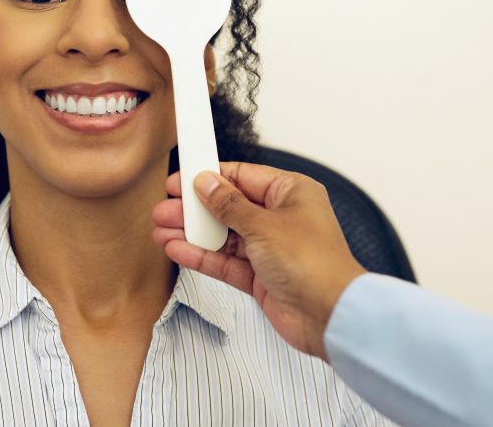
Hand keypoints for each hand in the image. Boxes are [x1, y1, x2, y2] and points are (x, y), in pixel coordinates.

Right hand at [152, 162, 366, 359]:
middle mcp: (281, 218)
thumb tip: (207, 182)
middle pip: (229, 207)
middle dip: (195, 209)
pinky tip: (177, 249)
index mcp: (291, 193)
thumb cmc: (314, 263)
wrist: (330, 315)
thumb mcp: (263, 224)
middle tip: (164, 209)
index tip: (181, 180)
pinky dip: (201, 255)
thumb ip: (229, 204)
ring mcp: (270, 249)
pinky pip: (225, 261)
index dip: (210, 178)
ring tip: (161, 229)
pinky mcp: (260, 276)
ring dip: (193, 234)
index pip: (243, 177)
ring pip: (223, 236)